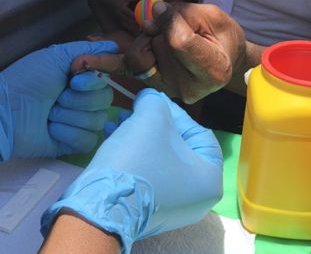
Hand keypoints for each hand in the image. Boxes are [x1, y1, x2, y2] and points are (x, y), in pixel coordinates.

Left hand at [0, 41, 117, 159]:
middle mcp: (83, 100)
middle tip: (55, 99)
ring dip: (69, 116)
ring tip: (49, 114)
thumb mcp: (55, 57)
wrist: (4, 114)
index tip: (73, 80)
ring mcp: (79, 123)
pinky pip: (88, 139)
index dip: (93, 82)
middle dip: (78, 100)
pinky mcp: (74, 144)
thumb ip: (86, 50)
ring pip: (97, 121)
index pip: (106, 80)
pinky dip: (68, 133)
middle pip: (105, 101)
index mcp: (79, 79)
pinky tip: (51, 129)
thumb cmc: (26, 82)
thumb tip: (115, 45)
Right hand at [41, 89, 223, 252]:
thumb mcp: (150, 118)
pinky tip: (113, 139)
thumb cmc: (137, 160)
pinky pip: (148, 175)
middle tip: (133, 111)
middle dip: (153, 124)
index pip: (200, 133)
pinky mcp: (149, 212)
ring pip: (159, 159)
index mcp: (209, 180)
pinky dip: (133, 155)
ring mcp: (173, 208)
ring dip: (138, 136)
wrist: (101, 205)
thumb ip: (154, 101)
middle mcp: (197, 199)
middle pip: (178, 147)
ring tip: (117, 122)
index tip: (152, 102)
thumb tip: (149, 98)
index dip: (175, 112)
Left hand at [71, 2, 246, 102]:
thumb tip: (151, 12)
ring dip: (145, 38)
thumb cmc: (223, 36)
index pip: (178, 42)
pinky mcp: (151, 83)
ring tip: (166, 36)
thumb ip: (182, 14)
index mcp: (211, 70)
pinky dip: (103, 64)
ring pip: (137, 54)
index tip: (171, 12)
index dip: (172, 21)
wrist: (226, 59)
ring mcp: (166, 88)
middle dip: (157, 28)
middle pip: (153, 46)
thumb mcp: (213, 16)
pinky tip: (82, 62)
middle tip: (175, 24)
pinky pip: (123, 70)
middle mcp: (185, 86)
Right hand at [92, 0, 141, 32]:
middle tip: (143, 26)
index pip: (130, 14)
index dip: (136, 17)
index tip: (142, 19)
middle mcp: (120, 14)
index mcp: (122, 8)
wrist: (108, 2)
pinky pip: (125, 26)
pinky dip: (130, 28)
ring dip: (133, 27)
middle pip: (129, 21)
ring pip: (126, 25)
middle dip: (135, 24)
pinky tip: (135, 29)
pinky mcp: (118, 20)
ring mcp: (119, 18)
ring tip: (140, 29)